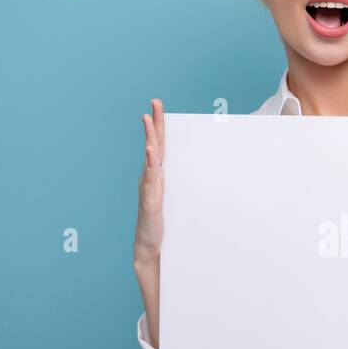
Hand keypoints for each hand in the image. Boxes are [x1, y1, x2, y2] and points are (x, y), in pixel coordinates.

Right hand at [134, 99, 164, 262]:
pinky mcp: (150, 200)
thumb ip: (178, 186)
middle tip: (154, 102)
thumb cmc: (162, 222)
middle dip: (154, 123)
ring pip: (150, 157)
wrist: (150, 246)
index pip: (159, 145)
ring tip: (147, 119)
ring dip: (149, 137)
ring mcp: (148, 187)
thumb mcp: (174, 199)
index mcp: (157, 175)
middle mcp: (150, 177)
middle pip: (154, 144)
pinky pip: (150, 178)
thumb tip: (200, 173)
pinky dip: (150, 163)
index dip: (159, 125)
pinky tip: (150, 151)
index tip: (158, 105)